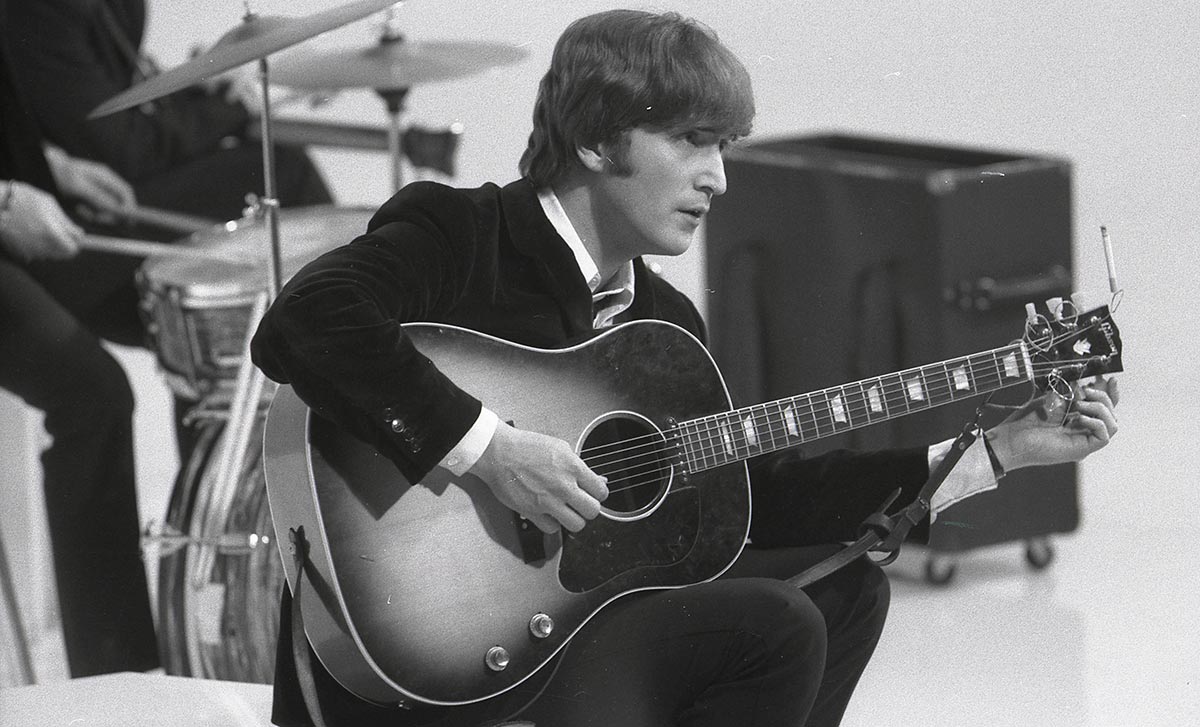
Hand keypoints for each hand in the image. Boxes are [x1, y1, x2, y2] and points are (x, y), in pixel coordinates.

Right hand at [0, 181, 81, 260]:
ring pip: (50, 254)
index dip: (75, 242)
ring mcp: (29, 251)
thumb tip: (80, 234)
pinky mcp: (19, 253)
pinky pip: (36, 253)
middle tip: (58, 231)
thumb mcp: (48, 204)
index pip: (72, 249)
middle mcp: (41, 246)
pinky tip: (29, 232)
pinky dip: (36, 246)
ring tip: (39, 228)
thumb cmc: (22, 199)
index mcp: (51, 234)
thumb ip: (66, 222)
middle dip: (64, 244)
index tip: (73, 235)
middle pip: (62, 254)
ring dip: (50, 245)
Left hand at [43, 146, 135, 222]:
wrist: (45, 171)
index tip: (127, 220)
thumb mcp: (79, 187)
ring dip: (97, 215)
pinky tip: (79, 209)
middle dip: (111, 214)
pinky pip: (96, 211)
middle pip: (118, 203)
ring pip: (106, 209)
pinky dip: (90, 214)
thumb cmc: (60, 175)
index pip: (125, 192)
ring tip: (81, 210)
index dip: (130, 206)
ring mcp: (97, 191)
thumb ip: (98, 197)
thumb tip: (116, 209)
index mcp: (105, 176)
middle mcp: (104, 184)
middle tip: (98, 219)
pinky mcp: (89, 199)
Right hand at [468, 423, 608, 533]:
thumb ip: (579, 466)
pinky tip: (549, 513)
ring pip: (576, 525)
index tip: (593, 494)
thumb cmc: (525, 447)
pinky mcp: (532, 512)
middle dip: (589, 508)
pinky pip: (553, 529)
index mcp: (572, 467)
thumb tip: (597, 480)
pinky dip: (552, 523)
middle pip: (592, 511)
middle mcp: (562, 486)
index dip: (599, 494)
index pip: (601, 491)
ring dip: (573, 519)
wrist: (498, 452)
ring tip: (567, 511)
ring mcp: (548, 501)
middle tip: (581, 503)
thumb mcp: (559, 447)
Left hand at [985, 376, 1119, 471]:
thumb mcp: (1052, 400)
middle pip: (1111, 414)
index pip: (1103, 408)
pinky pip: (1104, 436)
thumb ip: (1071, 394)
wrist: (1011, 438)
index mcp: (1077, 421)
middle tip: (1085, 390)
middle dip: (1103, 397)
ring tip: (1079, 403)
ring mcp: (1083, 442)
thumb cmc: (1026, 422)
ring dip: (1100, 408)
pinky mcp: (1081, 450)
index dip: (1111, 394)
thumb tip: (1087, 384)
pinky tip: (1078, 417)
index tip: (1110, 379)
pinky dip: (1096, 422)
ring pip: (1112, 424)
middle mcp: (1083, 432)